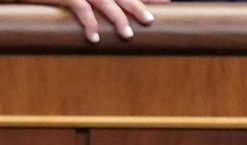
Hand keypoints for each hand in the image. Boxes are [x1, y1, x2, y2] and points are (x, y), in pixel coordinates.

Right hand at [30, 0, 168, 43]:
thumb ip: (89, 1)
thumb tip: (107, 14)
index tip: (166, 0)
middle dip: (138, 5)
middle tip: (151, 21)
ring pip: (104, 2)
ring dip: (117, 19)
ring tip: (128, 36)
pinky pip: (79, 9)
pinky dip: (88, 23)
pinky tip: (94, 38)